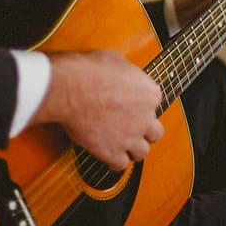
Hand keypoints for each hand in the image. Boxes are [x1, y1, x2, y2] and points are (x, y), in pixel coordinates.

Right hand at [31, 50, 163, 170]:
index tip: (131, 104)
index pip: (155, 102)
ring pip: (142, 152)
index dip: (141, 104)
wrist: (70, 88)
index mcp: (150, 93)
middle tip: (131, 128)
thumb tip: (122, 74)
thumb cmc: (90, 70)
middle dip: (144, 131)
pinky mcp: (112, 152)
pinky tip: (108, 156)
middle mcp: (145, 117)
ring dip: (132, 149)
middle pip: (155, 133)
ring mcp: (130, 137)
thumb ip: (127, 73)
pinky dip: (115, 162)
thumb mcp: (116, 60)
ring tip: (121, 144)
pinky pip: (120, 165)